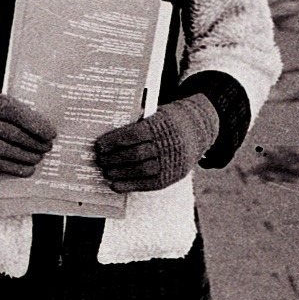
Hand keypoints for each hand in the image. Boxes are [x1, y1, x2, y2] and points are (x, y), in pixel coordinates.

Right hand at [0, 77, 55, 176]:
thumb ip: (14, 105)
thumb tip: (39, 122)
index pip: (22, 117)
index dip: (39, 127)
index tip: (52, 133)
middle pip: (19, 137)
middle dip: (38, 143)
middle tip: (49, 146)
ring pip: (13, 152)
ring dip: (30, 156)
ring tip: (40, 156)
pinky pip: (2, 166)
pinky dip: (18, 169)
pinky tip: (29, 168)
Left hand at [94, 95, 218, 193]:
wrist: (200, 128)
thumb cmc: (169, 120)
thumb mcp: (155, 113)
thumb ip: (137, 123)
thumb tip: (109, 138)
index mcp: (160, 126)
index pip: (132, 135)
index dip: (113, 142)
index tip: (99, 146)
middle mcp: (167, 145)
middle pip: (134, 155)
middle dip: (113, 159)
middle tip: (99, 160)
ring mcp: (171, 162)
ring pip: (141, 171)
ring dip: (119, 173)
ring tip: (106, 172)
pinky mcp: (172, 176)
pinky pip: (148, 184)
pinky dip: (130, 186)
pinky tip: (116, 185)